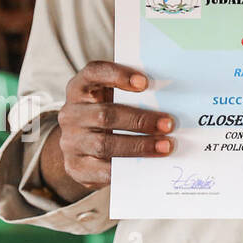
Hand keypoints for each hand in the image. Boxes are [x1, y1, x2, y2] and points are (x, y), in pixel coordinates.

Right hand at [43, 60, 175, 199]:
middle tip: (169, 124)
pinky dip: (127, 166)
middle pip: (105, 114)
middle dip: (140, 120)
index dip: (117, 75)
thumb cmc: (110, 113)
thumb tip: (171, 97)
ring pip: (104, 144)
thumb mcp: (115, 98)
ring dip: (139, 145)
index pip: (94, 73)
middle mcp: (71, 113)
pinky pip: (102, 169)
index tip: (145, 82)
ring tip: (165, 146)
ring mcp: (70, 141)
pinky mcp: (75, 166)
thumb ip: (134, 94)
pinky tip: (148, 164)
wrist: (85, 147)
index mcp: (81, 88)